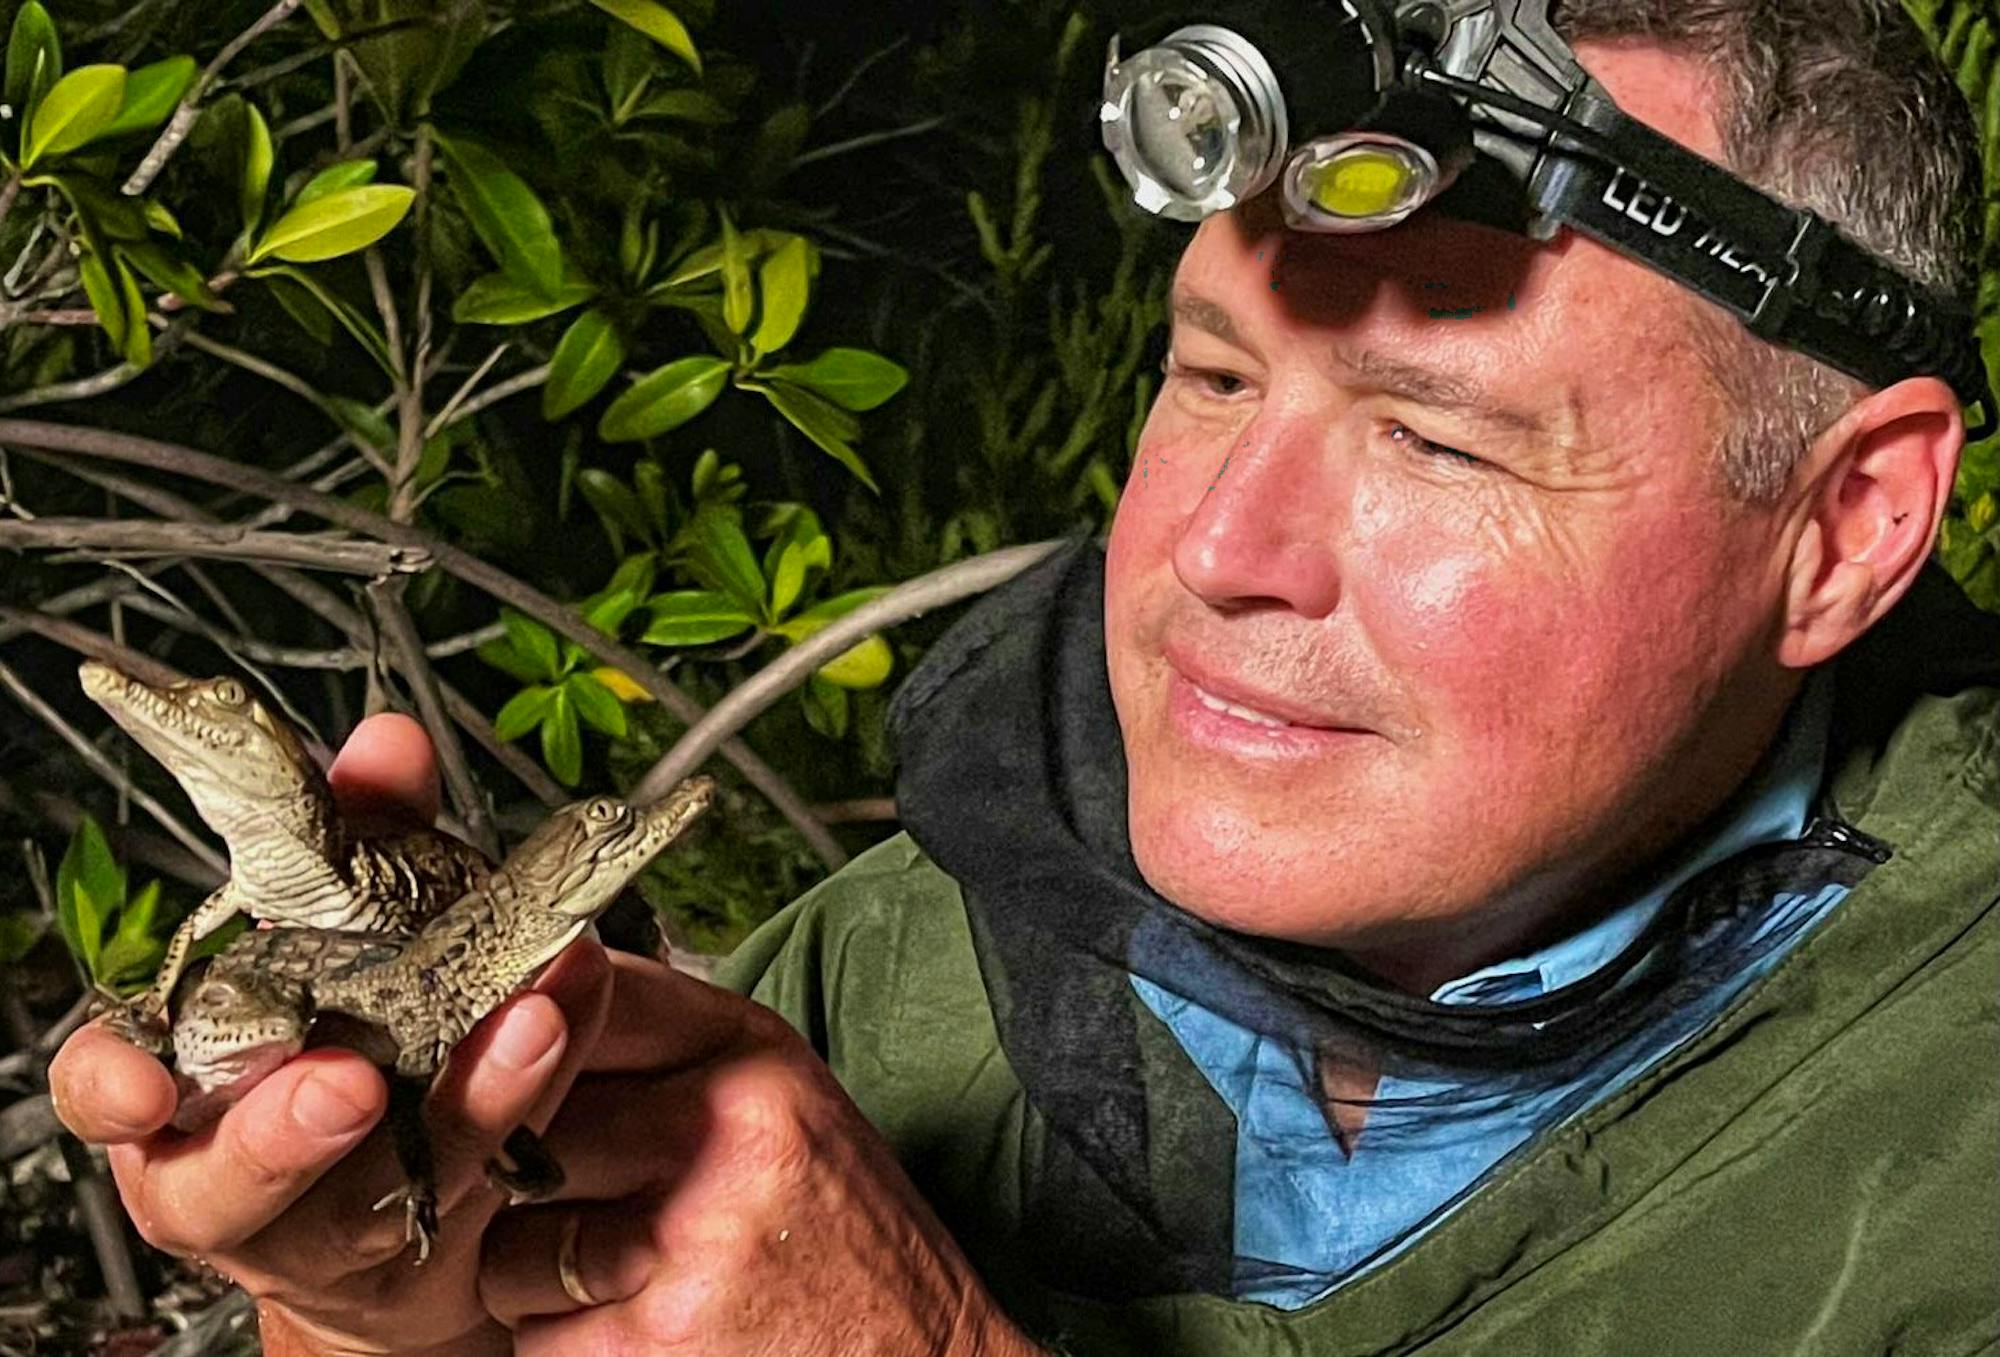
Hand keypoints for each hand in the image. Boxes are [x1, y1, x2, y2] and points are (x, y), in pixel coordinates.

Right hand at [48, 714, 613, 1355]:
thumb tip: (390, 742)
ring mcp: (331, 1224)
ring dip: (460, 1107)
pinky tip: (569, 1021)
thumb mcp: (342, 918)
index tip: (142, 1087)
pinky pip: (482, 1178)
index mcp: (183, 1084)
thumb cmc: (346, 1024)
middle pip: (232, 1183)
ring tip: (523, 1028)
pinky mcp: (427, 1238)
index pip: (109, 1090)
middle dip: (284, 1138)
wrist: (408, 1158)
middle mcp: (238, 1167)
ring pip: (374, 1200)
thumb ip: (361, 832)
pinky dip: (534, 1093)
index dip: (115, 1088)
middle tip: (349, 1083)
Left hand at [477, 953, 1044, 1355]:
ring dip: (526, 1271)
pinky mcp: (655, 1342)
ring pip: (505, 1239)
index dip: (525, 1032)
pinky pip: (531, 1333)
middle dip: (520, 1168)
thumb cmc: (841, 1233)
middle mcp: (724, 1133)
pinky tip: (630, 1328)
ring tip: (613, 1273)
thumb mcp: (782, 1097)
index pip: (585, 1000)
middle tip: (568, 1192)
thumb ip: (666, 1044)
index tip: (506, 1055)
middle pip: (527, 1121)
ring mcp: (688, 1241)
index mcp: (753, 1057)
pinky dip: (558, 1343)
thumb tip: (525, 1000)